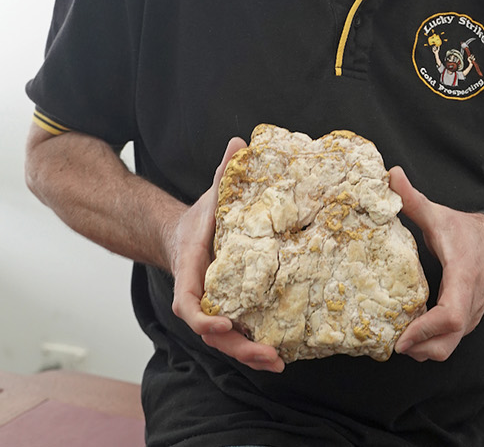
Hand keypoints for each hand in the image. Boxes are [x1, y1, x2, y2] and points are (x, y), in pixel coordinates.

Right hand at [169, 136, 284, 372]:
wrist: (184, 236)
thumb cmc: (200, 217)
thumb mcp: (211, 195)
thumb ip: (223, 172)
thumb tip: (240, 141)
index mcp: (190, 269)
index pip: (187, 301)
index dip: (203, 317)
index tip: (224, 324)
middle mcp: (198, 294)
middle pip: (210, 331)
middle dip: (236, 346)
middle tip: (267, 354)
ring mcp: (212, 306)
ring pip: (224, 340)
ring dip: (248, 354)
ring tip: (278, 362)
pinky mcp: (227, 311)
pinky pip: (237, 334)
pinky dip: (253, 346)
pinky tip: (280, 355)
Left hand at [389, 167, 483, 362]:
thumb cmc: (469, 233)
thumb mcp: (438, 215)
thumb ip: (413, 198)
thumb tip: (392, 175)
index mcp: (463, 277)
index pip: (450, 315)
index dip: (425, 330)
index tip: (402, 337)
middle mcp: (470, 303)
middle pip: (448, 343)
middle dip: (419, 348)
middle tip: (391, 343)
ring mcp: (470, 315)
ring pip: (449, 346)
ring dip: (423, 348)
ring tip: (396, 338)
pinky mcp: (467, 320)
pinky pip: (450, 340)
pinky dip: (430, 342)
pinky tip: (411, 331)